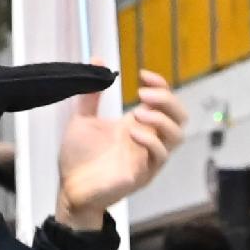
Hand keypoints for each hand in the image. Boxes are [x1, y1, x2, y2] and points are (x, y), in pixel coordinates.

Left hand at [56, 72, 185, 224]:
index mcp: (138, 125)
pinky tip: (131, 133)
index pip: (165, 102)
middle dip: (167, 100)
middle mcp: (147, 140)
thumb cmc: (79, 157)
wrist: (69, 188)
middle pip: (179, 116)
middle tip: (143, 94)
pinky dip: (150, 140)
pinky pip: (159, 155)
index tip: (142, 74)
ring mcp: (147, 158)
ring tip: (137, 112)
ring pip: (177, 136)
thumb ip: (91, 94)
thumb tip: (97, 61)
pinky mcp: (143, 174)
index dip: (161, 85)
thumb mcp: (83, 119)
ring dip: (162, 119)